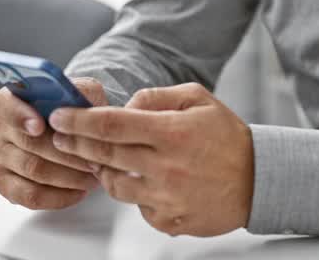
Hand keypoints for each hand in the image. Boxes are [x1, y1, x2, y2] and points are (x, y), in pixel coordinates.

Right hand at [0, 77, 107, 209]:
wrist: (74, 133)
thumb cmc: (75, 110)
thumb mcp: (82, 92)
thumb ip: (79, 92)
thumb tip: (79, 102)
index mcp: (12, 100)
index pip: (4, 105)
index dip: (20, 115)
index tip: (40, 125)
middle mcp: (1, 129)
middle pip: (29, 143)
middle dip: (65, 153)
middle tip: (93, 161)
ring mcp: (0, 158)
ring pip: (33, 170)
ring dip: (68, 176)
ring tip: (93, 176)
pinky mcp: (5, 184)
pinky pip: (30, 196)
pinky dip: (58, 197)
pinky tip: (79, 192)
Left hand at [48, 83, 254, 236]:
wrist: (258, 180)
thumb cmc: (228, 139)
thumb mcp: (198, 99)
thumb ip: (156, 97)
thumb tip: (124, 106)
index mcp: (172, 132)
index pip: (111, 125)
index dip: (79, 120)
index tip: (60, 117)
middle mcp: (166, 167)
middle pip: (104, 155)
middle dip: (75, 144)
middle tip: (61, 137)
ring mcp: (166, 198)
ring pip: (114, 184)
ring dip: (102, 169)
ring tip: (102, 158)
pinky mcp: (168, 221)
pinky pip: (137, 207)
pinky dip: (134, 192)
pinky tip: (143, 180)